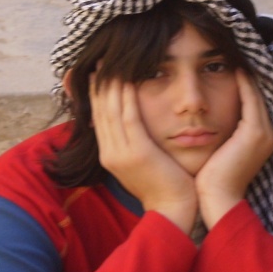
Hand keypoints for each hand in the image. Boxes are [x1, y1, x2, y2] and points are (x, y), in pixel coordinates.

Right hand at [90, 73, 197, 233]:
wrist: (175, 211)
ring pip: (111, 110)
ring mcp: (121, 153)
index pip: (99, 118)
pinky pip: (129, 117)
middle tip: (100, 60)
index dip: (98, 94)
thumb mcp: (144, 163)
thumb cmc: (167, 186)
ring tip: (111, 62)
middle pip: (101, 111)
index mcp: (110, 155)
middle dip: (100, 84)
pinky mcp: (137, 152)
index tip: (99, 74)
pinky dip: (126, 97)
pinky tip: (128, 79)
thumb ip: (136, 143)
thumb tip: (136, 126)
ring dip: (111, 84)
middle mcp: (110, 153)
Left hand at [195, 69, 272, 226]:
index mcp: (262, 140)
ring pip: (256, 94)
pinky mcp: (254, 132)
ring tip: (235, 55)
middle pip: (258, 97)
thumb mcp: (220, 153)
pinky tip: (234, 67)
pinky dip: (243, 82)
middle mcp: (269, 134)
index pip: (254, 105)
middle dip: (248, 77)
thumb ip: (222, 135)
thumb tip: (207, 121)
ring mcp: (265, 133)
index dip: (246, 86)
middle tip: (236, 54)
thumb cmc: (212, 181)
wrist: (218, 201)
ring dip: (246, 74)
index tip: (232, 66)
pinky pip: (250, 99)